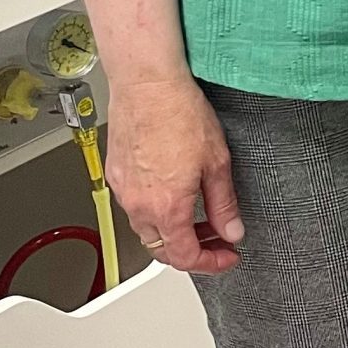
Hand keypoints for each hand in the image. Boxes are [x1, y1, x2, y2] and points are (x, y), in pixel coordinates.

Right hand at [106, 72, 241, 275]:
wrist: (147, 84)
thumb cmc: (180, 113)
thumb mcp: (217, 162)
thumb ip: (224, 204)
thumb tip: (232, 230)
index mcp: (167, 207)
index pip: (185, 257)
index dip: (210, 263)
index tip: (226, 256)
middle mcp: (139, 205)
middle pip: (162, 250)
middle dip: (192, 250)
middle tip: (216, 237)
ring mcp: (123, 190)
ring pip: (146, 230)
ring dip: (172, 231)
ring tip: (198, 214)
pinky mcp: (115, 174)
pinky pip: (133, 206)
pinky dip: (155, 211)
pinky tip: (172, 192)